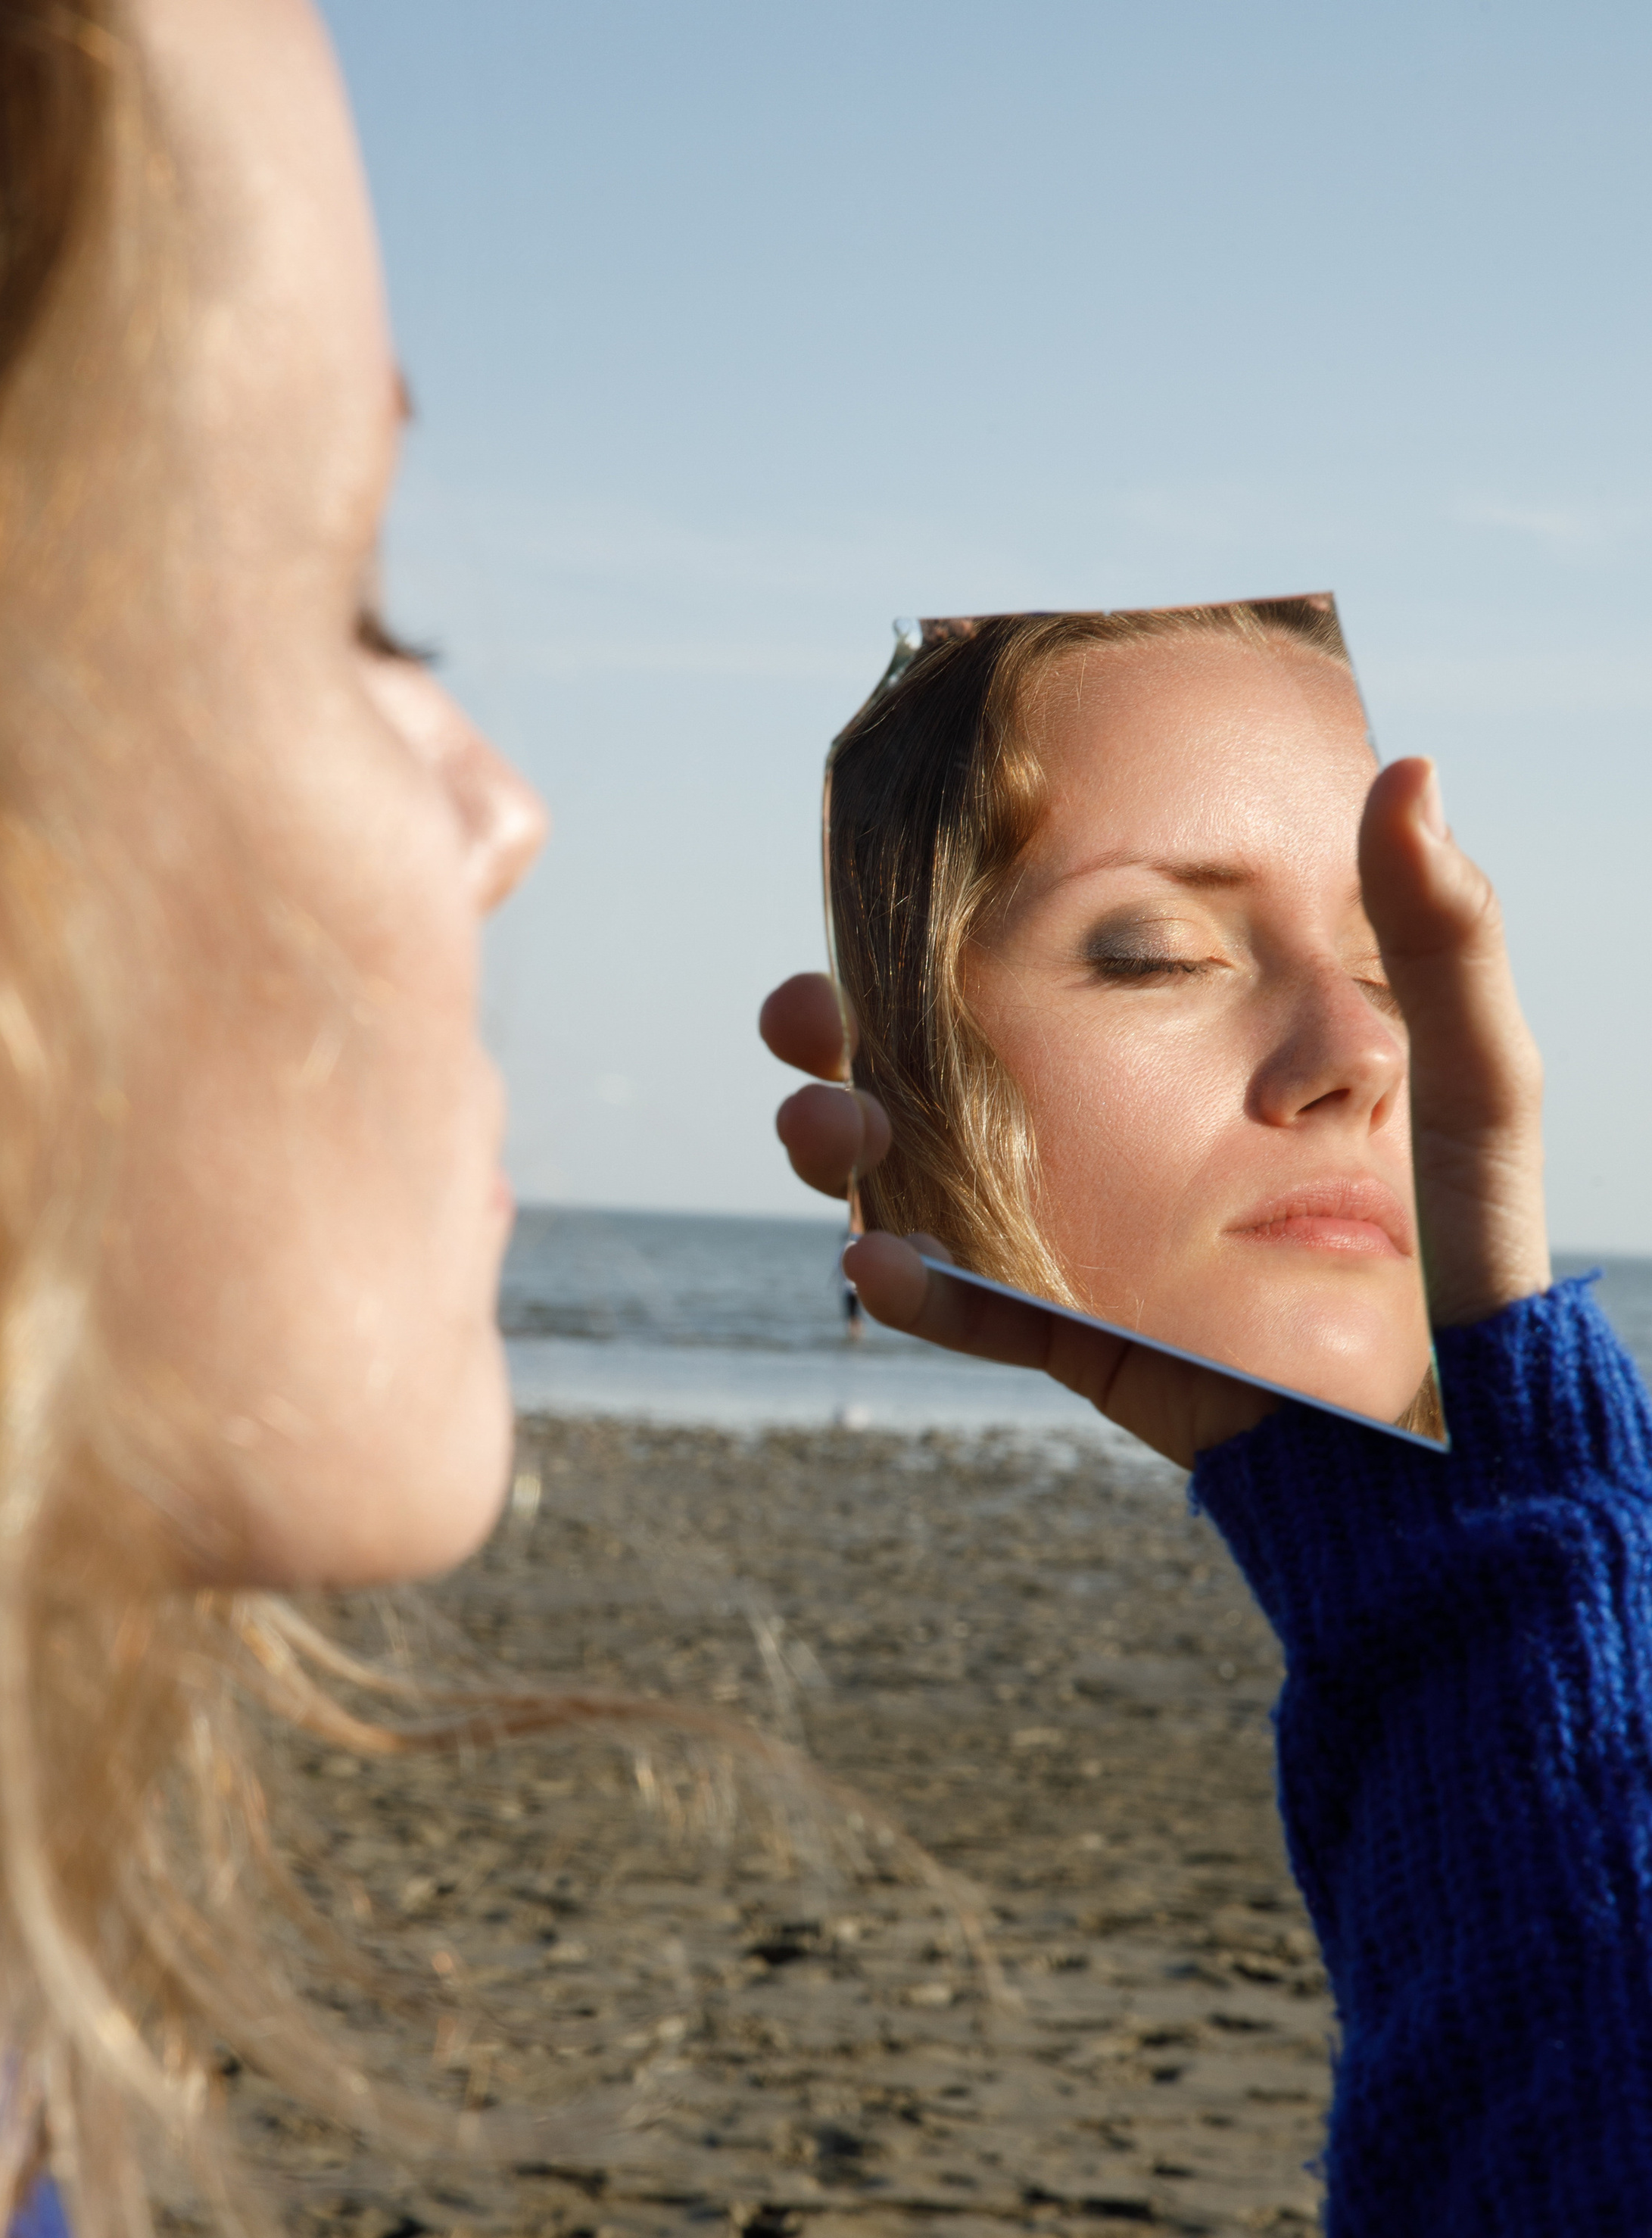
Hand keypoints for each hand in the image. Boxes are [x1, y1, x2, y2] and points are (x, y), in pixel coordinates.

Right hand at [760, 757, 1548, 1466]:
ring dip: (845, 1153)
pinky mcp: (1084, 1335)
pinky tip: (874, 1261)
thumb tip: (1411, 775)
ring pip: (920, 1185)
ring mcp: (1078, 1239)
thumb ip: (1444, 938)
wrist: (1456, 1422)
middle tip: (806, 1020)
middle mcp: (1096, 1141)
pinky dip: (918, 1293)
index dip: (923, 938)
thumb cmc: (1470, 1242)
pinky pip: (981, 1312)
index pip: (1020, 978)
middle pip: (928, 1075)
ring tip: (832, 1136)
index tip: (862, 899)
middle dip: (836, 1045)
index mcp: (1158, 1057)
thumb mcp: (1471, 1077)